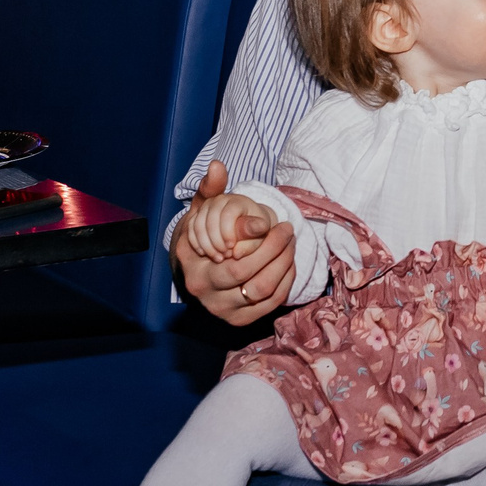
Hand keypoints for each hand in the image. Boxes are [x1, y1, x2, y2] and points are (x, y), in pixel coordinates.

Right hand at [172, 161, 296, 325]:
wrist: (197, 269)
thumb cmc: (204, 235)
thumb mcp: (202, 211)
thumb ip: (210, 188)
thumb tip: (218, 166)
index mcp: (193, 266)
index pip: (235, 261)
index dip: (265, 244)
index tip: (280, 223)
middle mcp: (204, 292)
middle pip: (251, 278)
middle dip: (277, 252)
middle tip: (290, 232)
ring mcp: (221, 310)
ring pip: (263, 292)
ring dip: (285, 267)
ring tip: (292, 245)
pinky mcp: (238, 320)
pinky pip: (269, 304)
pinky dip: (285, 283)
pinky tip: (289, 263)